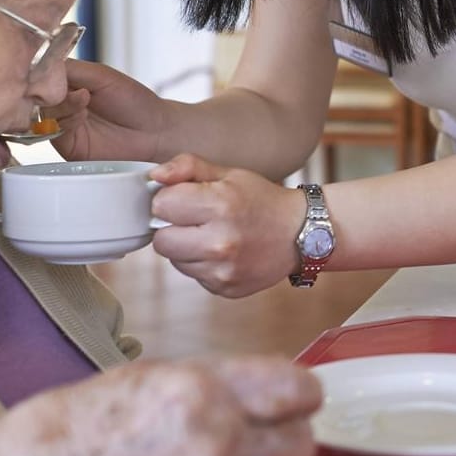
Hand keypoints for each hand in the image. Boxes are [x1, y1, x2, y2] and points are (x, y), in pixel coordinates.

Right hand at [0, 356, 320, 455]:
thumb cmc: (79, 425)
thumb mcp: (153, 376)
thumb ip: (218, 383)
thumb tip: (269, 390)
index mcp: (201, 389)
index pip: (298, 391)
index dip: (298, 395)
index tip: (291, 399)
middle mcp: (213, 439)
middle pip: (301, 440)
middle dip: (283, 434)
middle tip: (257, 432)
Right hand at [47, 59, 163, 162]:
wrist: (154, 131)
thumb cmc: (133, 101)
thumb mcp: (101, 75)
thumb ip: (71, 69)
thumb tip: (44, 66)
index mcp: (67, 82)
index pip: (40, 73)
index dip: (41, 72)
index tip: (49, 71)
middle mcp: (61, 103)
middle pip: (36, 95)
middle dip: (49, 90)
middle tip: (70, 87)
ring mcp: (62, 124)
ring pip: (41, 113)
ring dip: (60, 105)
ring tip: (84, 100)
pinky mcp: (67, 145)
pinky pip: (52, 132)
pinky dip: (65, 121)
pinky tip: (82, 115)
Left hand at [149, 153, 306, 297]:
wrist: (300, 234)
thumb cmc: (261, 200)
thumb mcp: (228, 173)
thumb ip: (188, 167)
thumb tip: (155, 176)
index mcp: (220, 205)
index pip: (161, 205)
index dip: (169, 200)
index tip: (186, 199)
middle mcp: (221, 242)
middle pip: (161, 240)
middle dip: (172, 228)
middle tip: (196, 219)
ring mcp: (223, 270)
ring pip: (175, 261)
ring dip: (186, 248)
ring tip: (212, 235)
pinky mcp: (225, 288)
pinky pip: (193, 275)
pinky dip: (202, 264)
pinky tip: (223, 252)